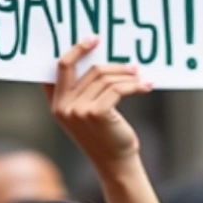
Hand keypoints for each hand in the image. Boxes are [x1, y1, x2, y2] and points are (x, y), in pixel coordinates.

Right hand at [45, 37, 152, 169]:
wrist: (115, 163)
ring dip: (128, 76)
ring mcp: (77, 110)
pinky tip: (146, 87)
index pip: (59, 68)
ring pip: (106, 78)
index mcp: (56, 104)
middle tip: (131, 64)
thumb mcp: (87, 113)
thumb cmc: (105, 136)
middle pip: (89, 70)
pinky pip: (117, 89)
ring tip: (142, 78)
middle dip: (112, 63)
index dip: (74, 50)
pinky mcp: (96, 113)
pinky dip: (135, 86)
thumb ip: (83, 92)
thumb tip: (101, 59)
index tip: (92, 39)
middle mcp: (62, 106)